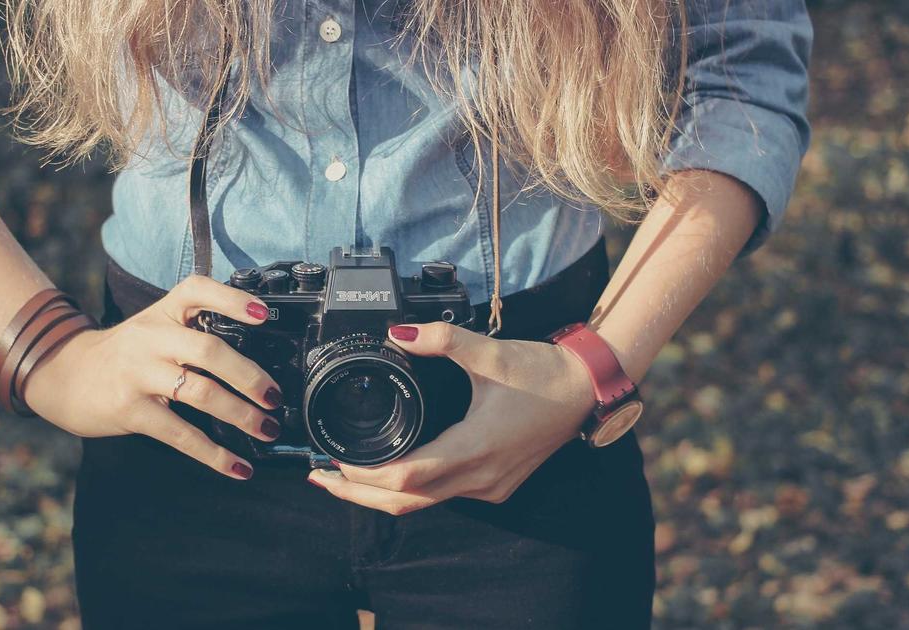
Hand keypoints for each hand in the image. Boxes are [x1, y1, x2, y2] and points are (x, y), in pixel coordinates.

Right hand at [22, 275, 283, 479]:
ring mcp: (139, 373)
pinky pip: (180, 434)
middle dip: (249, 376)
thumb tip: (255, 364)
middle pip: (209, 349)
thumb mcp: (154, 327)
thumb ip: (193, 332)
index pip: (198, 291)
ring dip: (240, 415)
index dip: (233, 300)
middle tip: (274, 396)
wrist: (64, 374)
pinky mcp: (131, 410)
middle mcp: (151, 338)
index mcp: (163, 312)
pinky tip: (239, 467)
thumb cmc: (125, 354)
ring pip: (200, 392)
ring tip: (266, 429)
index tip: (265, 315)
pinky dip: (214, 454)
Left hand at [307, 322, 596, 513]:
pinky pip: (443, 496)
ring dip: (381, 495)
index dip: (364, 474)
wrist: (587, 388)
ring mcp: (489, 486)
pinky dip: (410, 490)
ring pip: (423, 504)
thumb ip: (442, 339)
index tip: (333, 459)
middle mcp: (480, 477)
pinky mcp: (495, 483)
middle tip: (320, 477)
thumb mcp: (490, 352)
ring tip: (344, 479)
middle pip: (405, 502)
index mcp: (475, 448)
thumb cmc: (544, 373)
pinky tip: (391, 473)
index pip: (406, 476)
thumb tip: (399, 333)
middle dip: (358, 494)